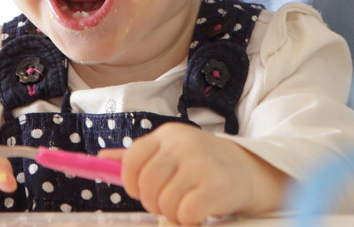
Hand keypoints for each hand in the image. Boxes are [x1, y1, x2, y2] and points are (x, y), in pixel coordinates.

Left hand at [106, 122, 286, 224]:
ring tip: (188, 206)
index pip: (132, 159)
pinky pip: (184, 214)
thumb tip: (102, 158)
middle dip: (154, 202)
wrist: (251, 172)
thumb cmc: (205, 165)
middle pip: (145, 185)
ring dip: (173, 214)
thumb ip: (138, 157)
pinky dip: (190, 220)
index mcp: (167, 135)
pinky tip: (201, 211)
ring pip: (164, 203)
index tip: (141, 191)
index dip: (131, 182)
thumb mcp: (172, 153)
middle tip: (170, 202)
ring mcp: (200, 164)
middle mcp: (182, 144)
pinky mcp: (216, 186)